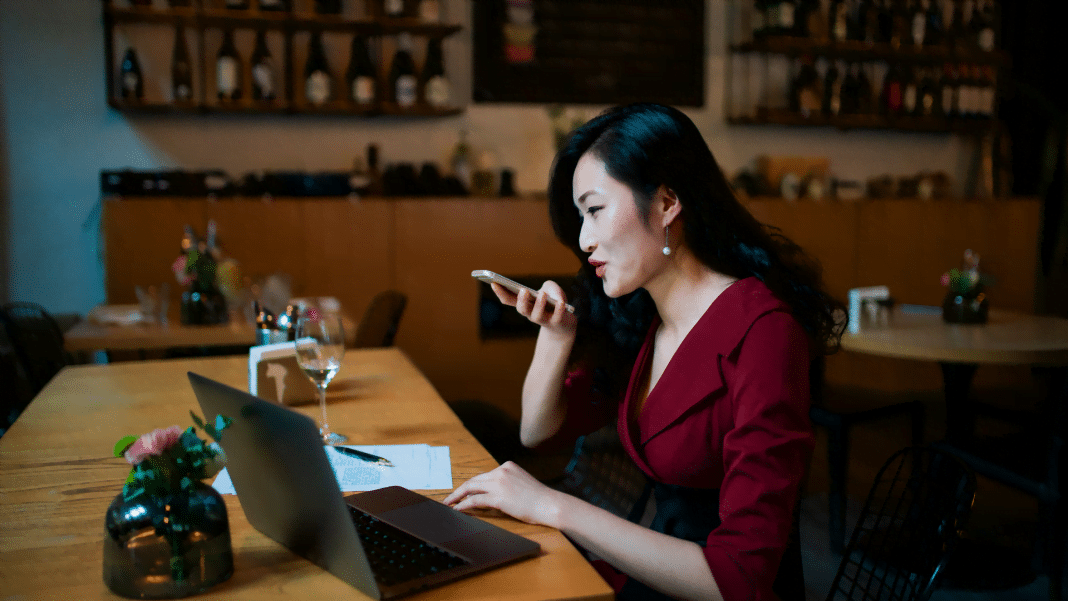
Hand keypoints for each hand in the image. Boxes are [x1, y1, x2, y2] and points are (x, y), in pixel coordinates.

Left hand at [443, 461, 562, 527]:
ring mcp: (499, 483)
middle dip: (459, 490)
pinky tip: (457, 510)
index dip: (471, 485)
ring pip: (471, 488)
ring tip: (448, 504)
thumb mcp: (521, 483)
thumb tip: (488, 494)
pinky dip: (463, 505)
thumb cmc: (539, 498)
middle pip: (473, 480)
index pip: (483, 476)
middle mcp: (501, 471)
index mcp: (507, 466)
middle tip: (449, 498)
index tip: (461, 492)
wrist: (550, 504)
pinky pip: (475, 500)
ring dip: (457, 497)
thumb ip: (506, 484)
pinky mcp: (499, 497)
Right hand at [491, 281, 576, 335]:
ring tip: (542, 294)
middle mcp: (530, 314)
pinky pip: (557, 317)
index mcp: (524, 304)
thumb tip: (549, 293)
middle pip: (522, 309)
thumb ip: (549, 286)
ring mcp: (543, 320)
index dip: (500, 292)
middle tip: (523, 290)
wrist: (565, 322)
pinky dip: (559, 309)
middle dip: (521, 300)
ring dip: (539, 305)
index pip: (508, 299)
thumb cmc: (553, 302)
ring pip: (537, 315)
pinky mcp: (556, 323)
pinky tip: (561, 302)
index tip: (493, 283)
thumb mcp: (551, 289)